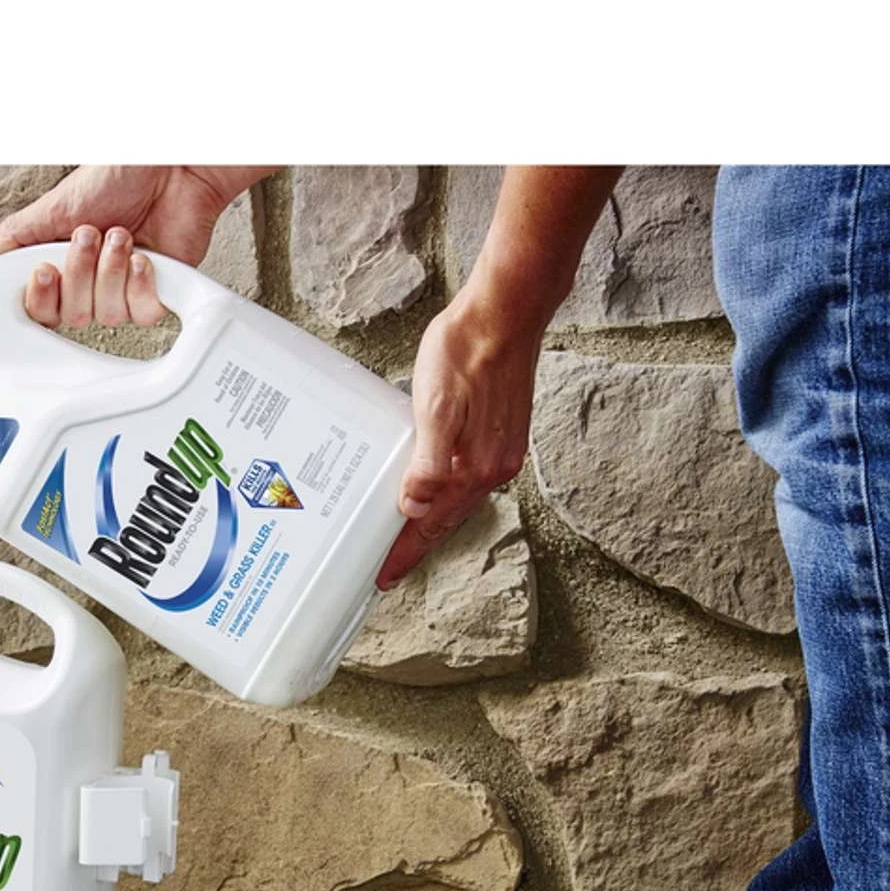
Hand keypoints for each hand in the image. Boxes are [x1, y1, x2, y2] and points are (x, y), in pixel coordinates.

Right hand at [0, 165, 274, 329]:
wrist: (172, 168)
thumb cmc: (120, 177)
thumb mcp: (56, 205)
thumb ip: (16, 237)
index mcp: (63, 263)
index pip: (42, 309)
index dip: (43, 298)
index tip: (46, 269)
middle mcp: (91, 282)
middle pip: (73, 315)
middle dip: (81, 272)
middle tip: (91, 233)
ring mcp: (124, 289)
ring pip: (107, 316)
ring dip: (112, 270)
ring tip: (121, 235)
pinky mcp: (157, 293)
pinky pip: (142, 315)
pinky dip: (141, 282)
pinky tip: (143, 256)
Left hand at [376, 288, 542, 588]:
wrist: (505, 314)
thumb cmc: (466, 353)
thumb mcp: (435, 408)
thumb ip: (428, 464)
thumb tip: (414, 508)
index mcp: (474, 469)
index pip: (432, 526)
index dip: (406, 553)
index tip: (384, 576)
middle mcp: (493, 469)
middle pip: (446, 521)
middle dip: (416, 544)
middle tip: (388, 566)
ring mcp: (501, 453)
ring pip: (458, 502)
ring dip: (431, 521)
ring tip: (406, 536)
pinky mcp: (502, 436)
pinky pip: (468, 480)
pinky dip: (447, 496)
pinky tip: (432, 490)